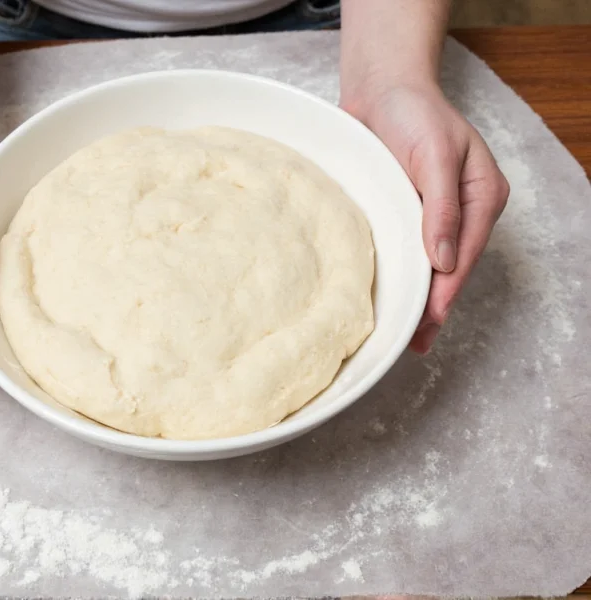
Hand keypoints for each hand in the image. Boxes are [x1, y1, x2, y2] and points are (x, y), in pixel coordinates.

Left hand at [341, 82, 509, 353]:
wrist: (381, 89)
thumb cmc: (413, 112)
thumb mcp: (436, 154)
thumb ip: (441, 207)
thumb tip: (443, 261)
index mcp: (481, 198)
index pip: (464, 256)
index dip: (445, 292)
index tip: (428, 321)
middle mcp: (459, 211)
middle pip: (448, 268)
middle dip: (433, 305)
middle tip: (414, 342)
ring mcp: (430, 214)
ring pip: (426, 264)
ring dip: (415, 296)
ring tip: (401, 333)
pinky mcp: (404, 212)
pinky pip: (402, 249)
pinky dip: (397, 273)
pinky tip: (386, 295)